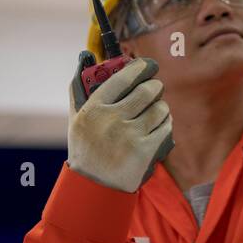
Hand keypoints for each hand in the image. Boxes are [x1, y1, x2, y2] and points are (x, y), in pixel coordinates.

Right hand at [67, 52, 174, 192]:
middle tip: (154, 88)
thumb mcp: (76, 118)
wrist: (93, 187)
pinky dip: (165, 125)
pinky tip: (157, 128)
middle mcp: (112, 120)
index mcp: (94, 108)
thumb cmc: (85, 148)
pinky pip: (166, 127)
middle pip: (147, 90)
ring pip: (160, 108)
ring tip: (155, 111)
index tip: (148, 64)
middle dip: (155, 86)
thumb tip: (85, 55)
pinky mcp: (145, 151)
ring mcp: (130, 136)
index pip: (123, 77)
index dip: (141, 67)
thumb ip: (80, 87)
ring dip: (162, 107)